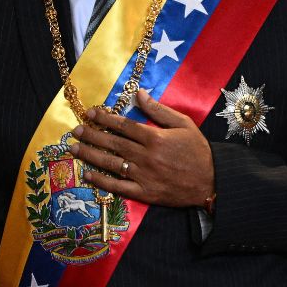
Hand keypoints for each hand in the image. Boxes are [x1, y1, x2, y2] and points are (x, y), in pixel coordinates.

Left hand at [68, 89, 213, 207]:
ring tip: (74, 148)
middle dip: (91, 135)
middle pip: (113, 143)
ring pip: (111, 164)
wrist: (211, 182)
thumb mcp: (183, 124)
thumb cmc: (198, 151)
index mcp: (155, 138)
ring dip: (90, 155)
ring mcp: (143, 176)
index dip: (104, 119)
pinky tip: (87, 174)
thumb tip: (139, 93)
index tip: (90, 114)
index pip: (123, 126)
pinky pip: (118, 187)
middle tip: (75, 130)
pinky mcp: (144, 193)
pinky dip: (101, 181)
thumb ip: (159, 110)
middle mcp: (145, 156)